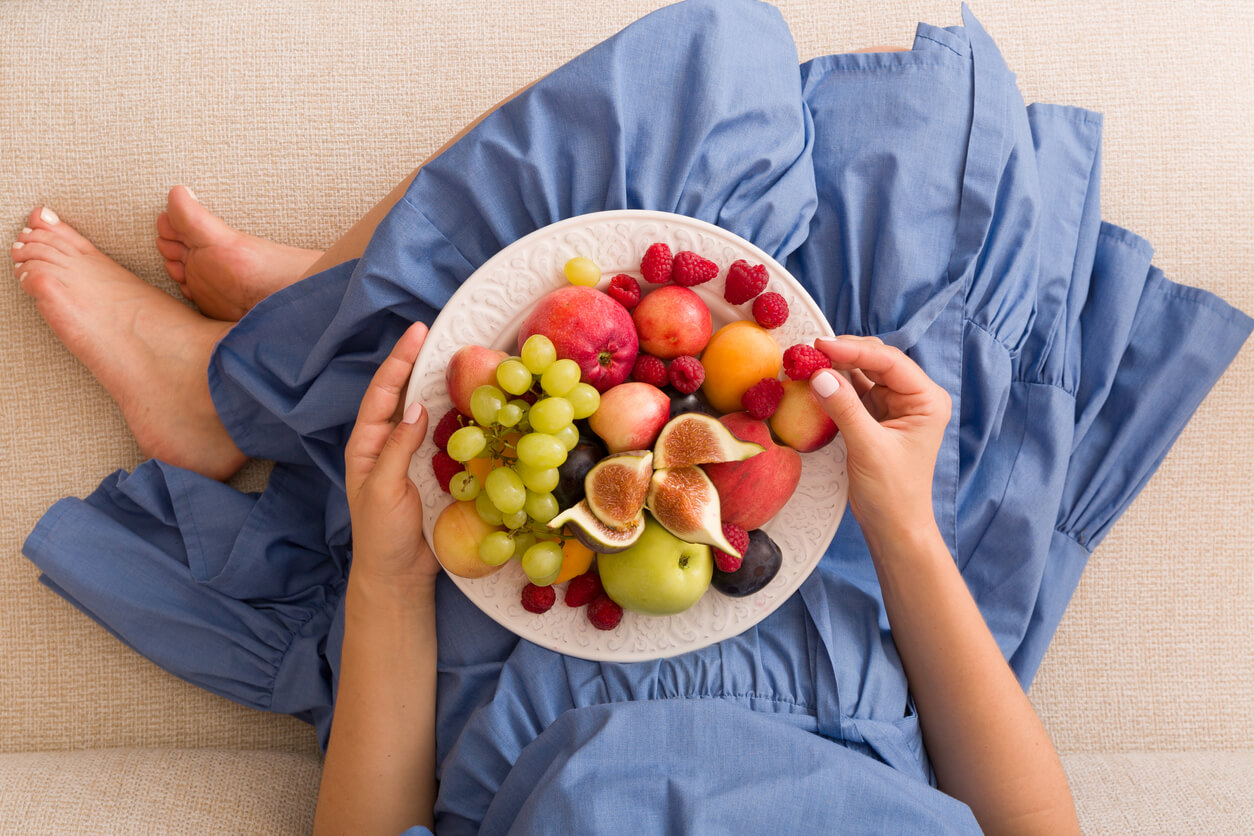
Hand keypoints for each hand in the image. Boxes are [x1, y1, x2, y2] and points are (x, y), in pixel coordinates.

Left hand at [344, 321, 440, 592]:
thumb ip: (396, 448)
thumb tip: (415, 407)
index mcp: (367, 444)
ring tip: (459, 359)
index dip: (400, 361)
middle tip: (440, 333)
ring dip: (439, 385)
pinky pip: (445, 435)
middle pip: (403, 393)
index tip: (418, 333)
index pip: (383, 392)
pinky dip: (457, 415)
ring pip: (425, 411)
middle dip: (419, 362)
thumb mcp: (384, 490)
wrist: (399, 575)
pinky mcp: (433, 470)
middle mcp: (387, 443)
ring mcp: (411, 456)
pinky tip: (474, 403)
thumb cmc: (382, 535)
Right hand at [808, 336, 950, 548]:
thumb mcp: (868, 449)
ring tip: (806, 362)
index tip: (821, 346)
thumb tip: (819, 375)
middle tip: (808, 353)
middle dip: (843, 355)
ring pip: (862, 373)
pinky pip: (852, 391)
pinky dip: (833, 384)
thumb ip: (845, 409)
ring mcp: (893, 405)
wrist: (894, 527)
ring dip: (835, 367)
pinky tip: (814, 379)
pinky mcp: (875, 416)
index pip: (889, 362)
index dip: (854, 350)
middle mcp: (913, 397)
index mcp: (926, 399)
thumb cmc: (893, 493)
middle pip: (875, 361)